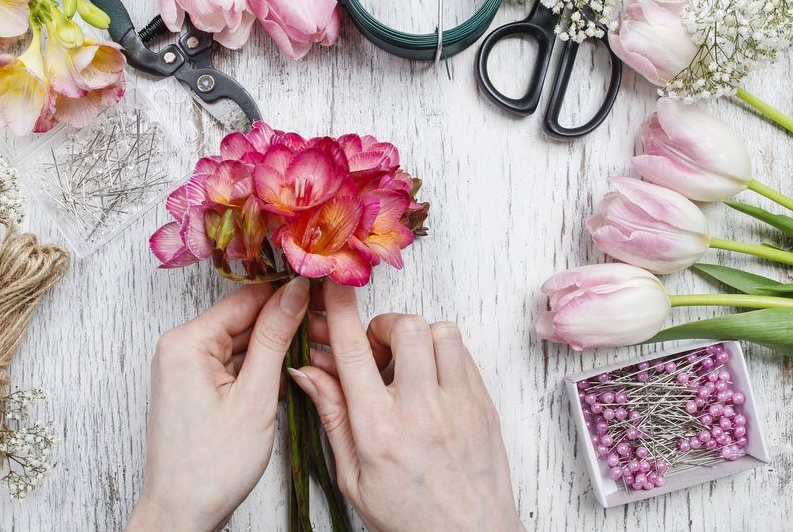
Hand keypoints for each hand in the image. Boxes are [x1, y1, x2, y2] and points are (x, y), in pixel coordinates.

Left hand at [126, 278, 310, 531]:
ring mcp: (186, 367)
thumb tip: (294, 291)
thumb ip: (275, 337)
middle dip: (286, 323)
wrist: (183, 513)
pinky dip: (261, 368)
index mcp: (186, 342)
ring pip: (242, 341)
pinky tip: (290, 374)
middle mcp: (180, 347)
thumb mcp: (255, 396)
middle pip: (244, 319)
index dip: (288, 295)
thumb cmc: (211, 466)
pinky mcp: (195, 386)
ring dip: (277, 347)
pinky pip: (234, 363)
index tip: (323, 293)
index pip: (246, 299)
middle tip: (329, 327)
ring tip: (318, 352)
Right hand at [289, 281, 523, 531]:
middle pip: (404, 327)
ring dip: (417, 337)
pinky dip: (443, 354)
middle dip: (383, 327)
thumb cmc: (409, 517)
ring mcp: (459, 404)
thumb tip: (308, 373)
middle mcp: (421, 409)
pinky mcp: (484, 404)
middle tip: (376, 352)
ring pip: (440, 331)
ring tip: (406, 365)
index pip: (354, 350)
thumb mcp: (354, 477)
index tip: (332, 284)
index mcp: (379, 429)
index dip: (339, 309)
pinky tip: (431, 381)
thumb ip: (332, 417)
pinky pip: (464, 353)